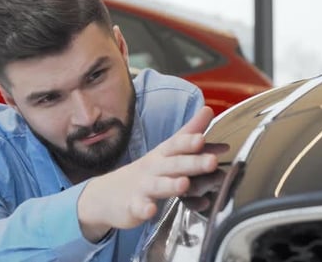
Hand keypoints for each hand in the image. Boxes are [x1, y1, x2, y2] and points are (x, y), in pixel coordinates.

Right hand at [77, 106, 225, 240]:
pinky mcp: (134, 206)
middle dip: (193, 163)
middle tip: (212, 162)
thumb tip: (209, 111)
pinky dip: (144, 209)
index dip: (189, 141)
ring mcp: (143, 187)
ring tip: (184, 183)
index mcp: (164, 154)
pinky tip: (151, 211)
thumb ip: (189, 133)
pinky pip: (139, 208)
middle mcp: (154, 168)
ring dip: (171, 184)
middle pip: (174, 164)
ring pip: (158, 185)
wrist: (110, 193)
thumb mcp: (167, 150)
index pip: (177, 144)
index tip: (203, 139)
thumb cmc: (148, 170)